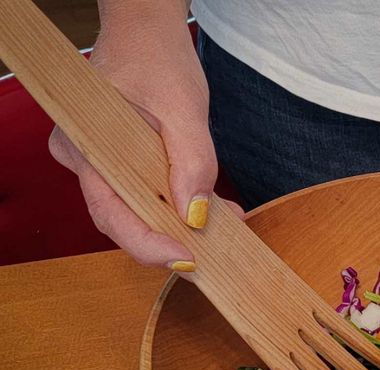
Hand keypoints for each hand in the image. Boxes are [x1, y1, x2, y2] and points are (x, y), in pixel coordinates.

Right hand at [48, 7, 241, 270]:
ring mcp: (101, 164)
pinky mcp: (122, 164)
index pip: (110, 214)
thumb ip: (193, 160)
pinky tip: (216, 211)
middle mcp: (85, 161)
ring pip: (137, 210)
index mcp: (87, 147)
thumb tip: (196, 214)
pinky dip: (180, 206)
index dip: (147, 245)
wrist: (147, 32)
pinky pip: (147, 195)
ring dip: (180, 225)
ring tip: (226, 228)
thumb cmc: (157, 57)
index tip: (186, 259)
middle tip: (214, 255)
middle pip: (123, 219)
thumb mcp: (184, 107)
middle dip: (169, 241)